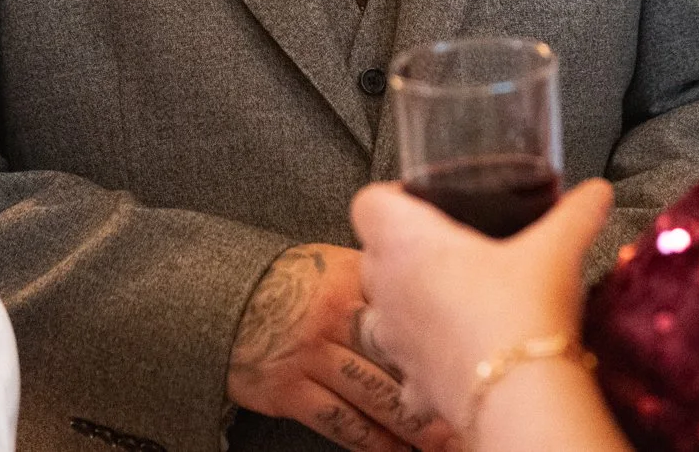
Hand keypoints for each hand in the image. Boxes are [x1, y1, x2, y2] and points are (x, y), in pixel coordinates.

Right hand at [228, 243, 454, 451]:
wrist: (220, 300)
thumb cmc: (288, 283)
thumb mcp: (333, 264)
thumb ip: (380, 281)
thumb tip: (436, 296)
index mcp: (351, 278)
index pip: (407, 304)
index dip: (445, 331)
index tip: (478, 354)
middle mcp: (333, 315)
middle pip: (398, 355)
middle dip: (439, 386)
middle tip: (474, 408)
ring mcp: (310, 354)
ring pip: (375, 395)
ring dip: (413, 424)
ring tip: (444, 442)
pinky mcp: (289, 390)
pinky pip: (340, 421)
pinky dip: (372, 442)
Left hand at [351, 179, 614, 425]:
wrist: (522, 396)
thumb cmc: (522, 315)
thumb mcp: (556, 248)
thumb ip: (574, 212)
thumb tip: (595, 192)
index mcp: (407, 242)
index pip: (368, 201)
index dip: (393, 196)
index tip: (425, 200)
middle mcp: (388, 288)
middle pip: (375, 253)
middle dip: (406, 249)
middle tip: (453, 247)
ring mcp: (395, 340)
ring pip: (386, 309)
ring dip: (412, 302)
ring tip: (457, 299)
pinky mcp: (412, 382)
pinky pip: (408, 363)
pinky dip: (427, 357)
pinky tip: (462, 350)